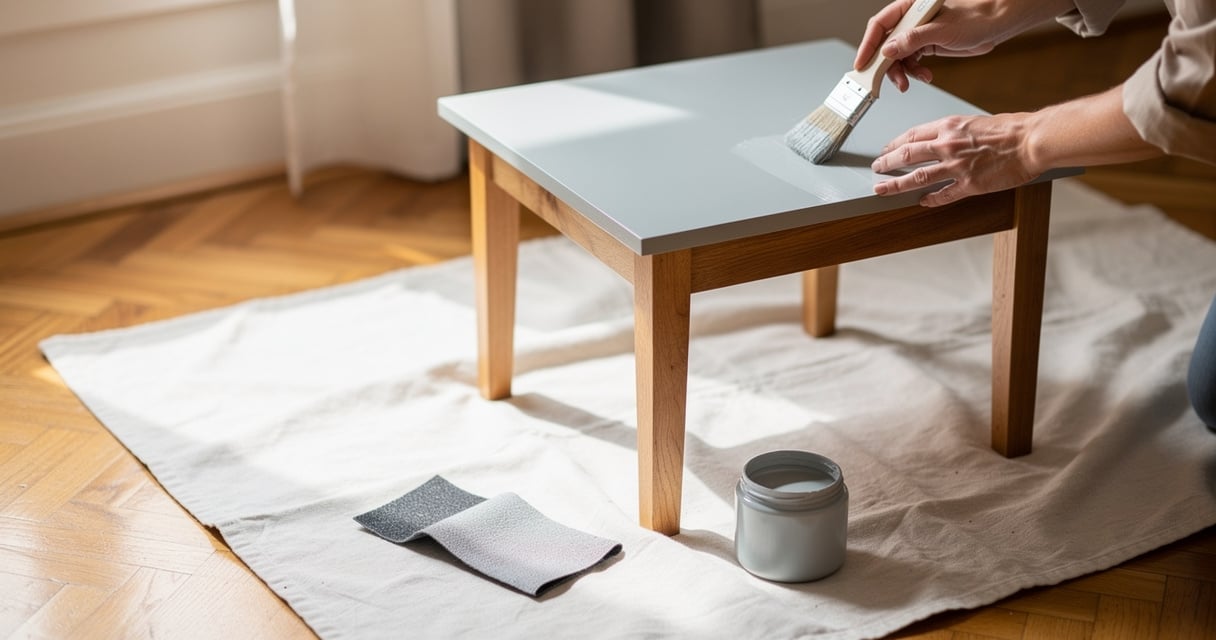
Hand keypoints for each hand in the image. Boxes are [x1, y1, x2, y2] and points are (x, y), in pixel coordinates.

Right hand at [853, 0, 1068, 91]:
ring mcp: (918, 33)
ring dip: (902, 72)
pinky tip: (924, 77)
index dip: (868, 45)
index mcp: (910, 7)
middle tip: (888, 82)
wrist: (998, 23)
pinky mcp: (927, 45)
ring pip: (897, 56)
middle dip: (886, 65)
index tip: (862, 65)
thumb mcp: (942, 30)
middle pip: (885, 44)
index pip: (880, 25)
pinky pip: (911, 61)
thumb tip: (887, 51)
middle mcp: (911, 20)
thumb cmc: (976, 17)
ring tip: (910, 83)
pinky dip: (915, 72)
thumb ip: (913, 40)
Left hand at [870, 112, 1040, 206]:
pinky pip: (942, 195)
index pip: (912, 135)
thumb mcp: (974, 121)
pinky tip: (921, 202)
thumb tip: (940, 139)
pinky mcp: (969, 185)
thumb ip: (954, 132)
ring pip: (916, 177)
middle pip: (906, 155)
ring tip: (881, 189)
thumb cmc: (1010, 128)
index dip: (894, 144)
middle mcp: (947, 145)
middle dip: (886, 163)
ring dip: (895, 185)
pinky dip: (929, 200)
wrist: (1031, 140)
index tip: (885, 150)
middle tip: (876, 169)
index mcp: (948, 126)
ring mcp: (956, 167)